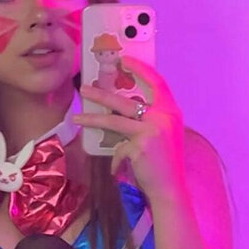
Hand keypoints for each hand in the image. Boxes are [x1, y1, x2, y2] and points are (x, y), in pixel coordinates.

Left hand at [75, 58, 186, 203]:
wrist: (170, 188)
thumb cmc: (165, 163)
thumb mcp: (164, 134)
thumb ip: (151, 119)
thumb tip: (123, 107)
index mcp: (170, 112)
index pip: (156, 82)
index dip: (140, 69)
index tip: (124, 59)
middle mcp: (163, 117)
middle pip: (125, 101)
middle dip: (101, 93)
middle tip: (84, 87)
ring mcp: (151, 131)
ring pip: (113, 120)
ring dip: (93, 118)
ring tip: (77, 117)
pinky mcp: (139, 146)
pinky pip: (118, 148)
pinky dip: (117, 160)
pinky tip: (120, 169)